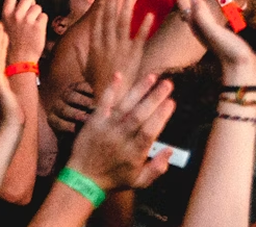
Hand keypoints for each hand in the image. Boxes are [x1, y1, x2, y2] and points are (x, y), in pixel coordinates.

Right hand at [0, 0, 46, 64]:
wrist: (19, 60)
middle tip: (31, 12)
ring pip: (38, 7)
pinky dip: (43, 22)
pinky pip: (44, 16)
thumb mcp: (4, 28)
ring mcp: (27, 20)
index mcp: (5, 14)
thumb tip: (16, 3)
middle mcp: (16, 15)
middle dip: (31, 3)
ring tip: (33, 26)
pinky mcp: (38, 26)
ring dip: (37, 14)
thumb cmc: (12, 45)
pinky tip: (37, 31)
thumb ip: (9, 15)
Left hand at [64, 73, 174, 191]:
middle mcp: (121, 137)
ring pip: (125, 106)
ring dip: (139, 90)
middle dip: (154, 98)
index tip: (171, 102)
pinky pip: (103, 103)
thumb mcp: (139, 182)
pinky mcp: (94, 122)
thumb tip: (170, 150)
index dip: (160, 116)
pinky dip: (111, 89)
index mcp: (134, 152)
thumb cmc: (114, 179)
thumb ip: (157, 168)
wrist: (83, 178)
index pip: (149, 131)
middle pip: (139, 115)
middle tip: (168, 84)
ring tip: (152, 76)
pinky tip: (119, 75)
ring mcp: (107, 128)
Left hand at [173, 0, 255, 79]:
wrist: (242, 69)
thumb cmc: (230, 52)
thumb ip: (204, 19)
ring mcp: (206, 29)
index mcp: (196, 25)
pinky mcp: (215, 31)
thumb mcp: (216, 34)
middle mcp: (198, 26)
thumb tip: (194, 0)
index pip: (184, 1)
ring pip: (195, 6)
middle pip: (187, 2)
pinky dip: (204, 0)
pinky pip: (205, 11)